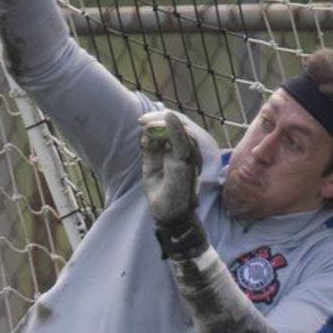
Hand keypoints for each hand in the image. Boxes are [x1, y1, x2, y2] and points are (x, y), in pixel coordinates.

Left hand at [140, 110, 202, 255]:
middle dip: (160, 119)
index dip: (159, 120)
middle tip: (142, 120)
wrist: (169, 215)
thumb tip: (146, 131)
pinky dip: (176, 129)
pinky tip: (168, 118)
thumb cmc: (162, 191)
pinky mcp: (188, 164)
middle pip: (182, 125)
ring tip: (146, 124)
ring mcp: (191, 157)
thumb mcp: (151, 166)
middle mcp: (188, 152)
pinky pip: (185, 142)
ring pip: (184, 131)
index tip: (141, 120)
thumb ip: (151, 148)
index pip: (174, 128)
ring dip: (164, 123)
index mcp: (180, 151)